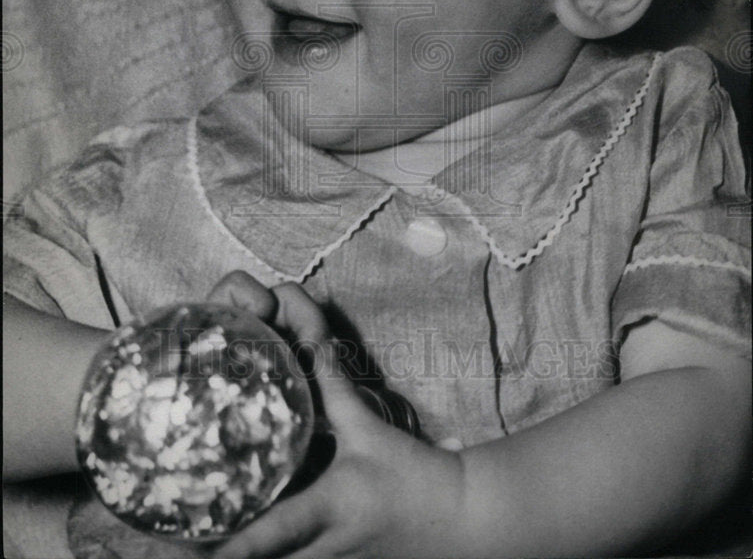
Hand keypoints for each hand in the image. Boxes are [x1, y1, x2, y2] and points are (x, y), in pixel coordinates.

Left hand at [207, 272, 467, 558]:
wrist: (458, 519)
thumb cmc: (414, 475)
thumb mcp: (370, 429)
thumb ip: (335, 388)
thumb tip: (311, 343)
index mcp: (330, 508)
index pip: (276, 531)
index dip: (237, 543)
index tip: (199, 547)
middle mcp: (323, 546)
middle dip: (219, 555)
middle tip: (176, 538)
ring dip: (242, 556)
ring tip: (198, 543)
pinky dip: (268, 558)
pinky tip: (242, 545)